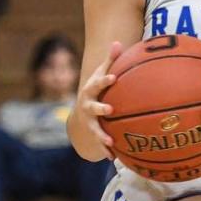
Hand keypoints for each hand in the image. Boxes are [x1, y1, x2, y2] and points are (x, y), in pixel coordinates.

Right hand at [80, 41, 122, 156]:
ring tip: (110, 141)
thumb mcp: (101, 73)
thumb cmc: (99, 87)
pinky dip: (106, 151)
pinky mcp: (94, 134)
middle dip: (100, 108)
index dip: (105, 80)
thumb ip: (110, 60)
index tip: (113, 77)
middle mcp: (88, 106)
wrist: (83, 108)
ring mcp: (89, 121)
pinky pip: (99, 144)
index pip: (98, 83)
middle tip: (110, 109)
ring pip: (94, 129)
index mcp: (91, 90)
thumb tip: (117, 42)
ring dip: (101, 135)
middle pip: (93, 107)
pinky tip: (113, 157)